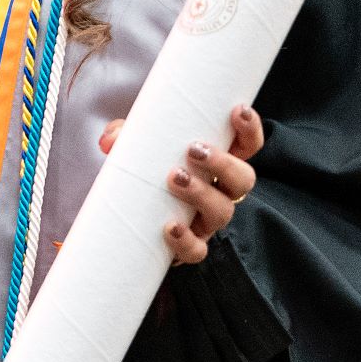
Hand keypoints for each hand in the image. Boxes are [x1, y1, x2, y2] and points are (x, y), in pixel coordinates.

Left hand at [97, 105, 262, 265]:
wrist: (126, 214)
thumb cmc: (144, 168)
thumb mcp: (136, 145)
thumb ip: (125, 136)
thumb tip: (111, 140)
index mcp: (216, 161)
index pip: (247, 145)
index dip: (250, 130)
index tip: (238, 111)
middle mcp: (219, 191)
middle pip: (243, 180)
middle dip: (223, 163)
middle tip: (194, 150)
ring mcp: (207, 220)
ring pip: (223, 211)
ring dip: (202, 193)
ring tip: (174, 178)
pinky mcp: (189, 245)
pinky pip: (197, 250)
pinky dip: (186, 240)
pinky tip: (170, 227)